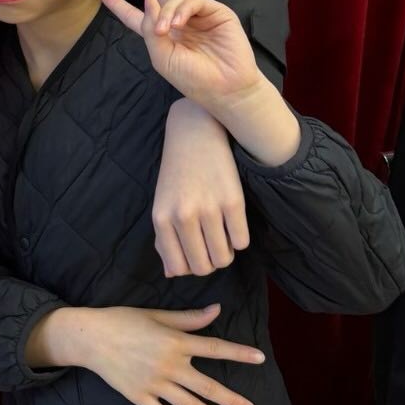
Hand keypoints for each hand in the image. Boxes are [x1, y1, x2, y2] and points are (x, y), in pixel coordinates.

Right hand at [80, 303, 263, 404]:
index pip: (214, 348)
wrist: (90, 337)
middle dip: (231, 399)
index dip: (239, 353)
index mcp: (175, 341)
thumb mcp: (157, 315)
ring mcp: (154, 384)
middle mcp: (169, 365)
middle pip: (207, 386)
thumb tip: (216, 310)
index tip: (260, 358)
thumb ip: (189, 318)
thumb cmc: (123, 320)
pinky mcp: (140, 397)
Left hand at [102, 0, 262, 111]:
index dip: (121, 6)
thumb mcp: (162, 57)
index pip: (137, 17)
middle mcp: (178, 20)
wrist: (225, 88)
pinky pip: (193, 0)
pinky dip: (182, 9)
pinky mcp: (215, 11)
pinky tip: (179, 24)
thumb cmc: (193, 79)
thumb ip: (150, 29)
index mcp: (162, 35)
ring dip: (167, 11)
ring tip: (168, 30)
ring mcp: (197, 14)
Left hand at [153, 100, 249, 275]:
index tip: (195, 252)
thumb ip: (164, 240)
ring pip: (224, 259)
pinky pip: (242, 242)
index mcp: (162, 219)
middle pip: (204, 268)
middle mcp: (184, 216)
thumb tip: (172, 273)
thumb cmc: (177, 172)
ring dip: (226, 252)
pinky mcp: (234, 201)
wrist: (194, 131)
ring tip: (222, 234)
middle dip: (210, 262)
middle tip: (212, 244)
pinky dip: (240, 239)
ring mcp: (209, 209)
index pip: (179, 268)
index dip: (190, 266)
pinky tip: (233, 222)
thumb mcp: (162, 204)